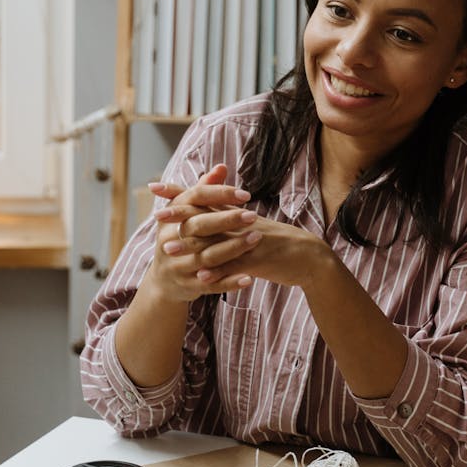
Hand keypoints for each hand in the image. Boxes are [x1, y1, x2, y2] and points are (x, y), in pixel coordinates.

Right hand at [148, 164, 259, 299]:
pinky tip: (249, 278)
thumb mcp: (187, 213)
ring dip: (232, 248)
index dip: (219, 194)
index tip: (245, 194)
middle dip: (227, 219)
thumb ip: (204, 189)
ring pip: (206, 255)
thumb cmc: (181, 237)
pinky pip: (210, 284)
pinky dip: (229, 282)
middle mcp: (169, 238)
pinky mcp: (186, 285)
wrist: (164, 280)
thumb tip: (222, 167)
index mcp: (171, 216)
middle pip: (200, 226)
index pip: (195, 198)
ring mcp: (176, 264)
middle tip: (253, 215)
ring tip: (256, 239)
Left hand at [151, 164, 331, 293]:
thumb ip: (228, 215)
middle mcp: (241, 224)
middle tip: (157, 216)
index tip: (156, 187)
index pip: (204, 198)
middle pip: (206, 216)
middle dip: (180, 216)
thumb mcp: (252, 225)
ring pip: (216, 242)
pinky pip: (236, 267)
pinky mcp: (260, 262)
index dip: (180, 192)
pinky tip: (201, 279)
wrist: (310, 257)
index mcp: (237, 214)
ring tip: (168, 251)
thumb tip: (207, 203)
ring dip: (191, 247)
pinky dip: (218, 273)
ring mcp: (249, 242)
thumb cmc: (278, 243)